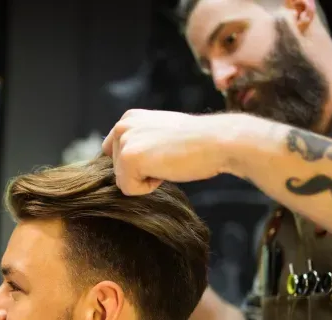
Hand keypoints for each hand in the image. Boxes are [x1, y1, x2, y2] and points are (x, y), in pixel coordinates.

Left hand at [102, 109, 227, 195]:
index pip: (115, 154)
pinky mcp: (128, 158)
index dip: (139, 164)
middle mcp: (122, 126)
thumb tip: (130, 163)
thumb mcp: (162, 133)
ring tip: (168, 162)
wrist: (216, 141)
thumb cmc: (197, 142)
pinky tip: (166, 169)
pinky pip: (129, 190)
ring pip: (123, 181)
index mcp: (129, 118)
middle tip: (168, 158)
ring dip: (146, 179)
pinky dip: (148, 188)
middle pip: (117, 169)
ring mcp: (123, 141)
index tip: (162, 154)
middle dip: (141, 172)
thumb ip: (142, 141)